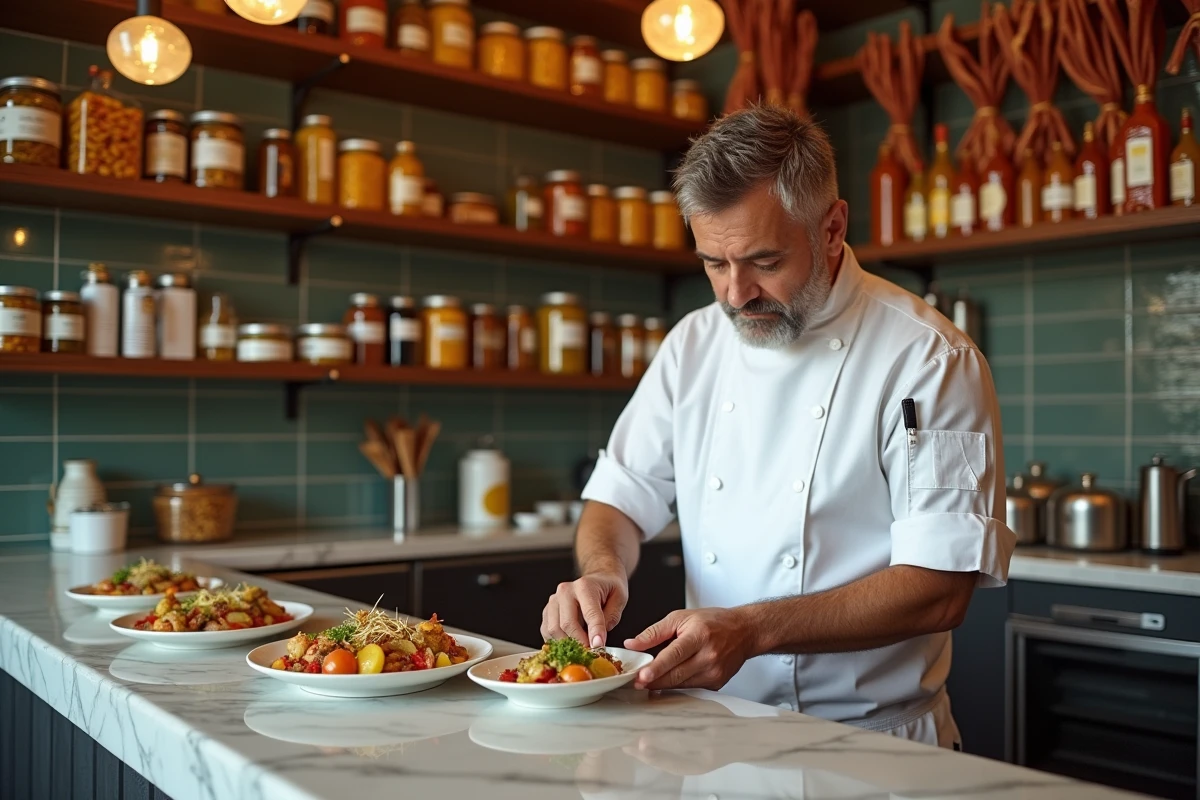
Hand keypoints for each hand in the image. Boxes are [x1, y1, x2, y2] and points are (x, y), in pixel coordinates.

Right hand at [541, 571, 628, 646]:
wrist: (598, 578)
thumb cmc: (608, 588)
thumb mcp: (620, 598)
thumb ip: (611, 617)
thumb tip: (597, 638)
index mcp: (585, 586)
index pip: (589, 613)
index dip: (595, 632)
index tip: (599, 646)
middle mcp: (565, 591)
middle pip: (567, 624)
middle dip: (580, 642)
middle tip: (591, 652)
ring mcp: (553, 600)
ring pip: (553, 630)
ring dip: (567, 644)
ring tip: (582, 647)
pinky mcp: (548, 611)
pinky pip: (546, 632)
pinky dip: (557, 642)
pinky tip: (570, 643)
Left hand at [624, 607, 757, 690]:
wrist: (744, 631)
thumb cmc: (713, 622)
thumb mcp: (680, 617)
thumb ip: (654, 632)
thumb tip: (632, 644)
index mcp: (699, 635)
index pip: (675, 654)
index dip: (658, 667)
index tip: (643, 676)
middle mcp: (709, 655)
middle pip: (676, 674)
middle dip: (654, 680)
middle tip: (637, 681)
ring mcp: (714, 672)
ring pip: (681, 684)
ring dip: (663, 684)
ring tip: (649, 679)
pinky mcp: (716, 683)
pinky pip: (691, 688)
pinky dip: (678, 684)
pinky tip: (670, 678)